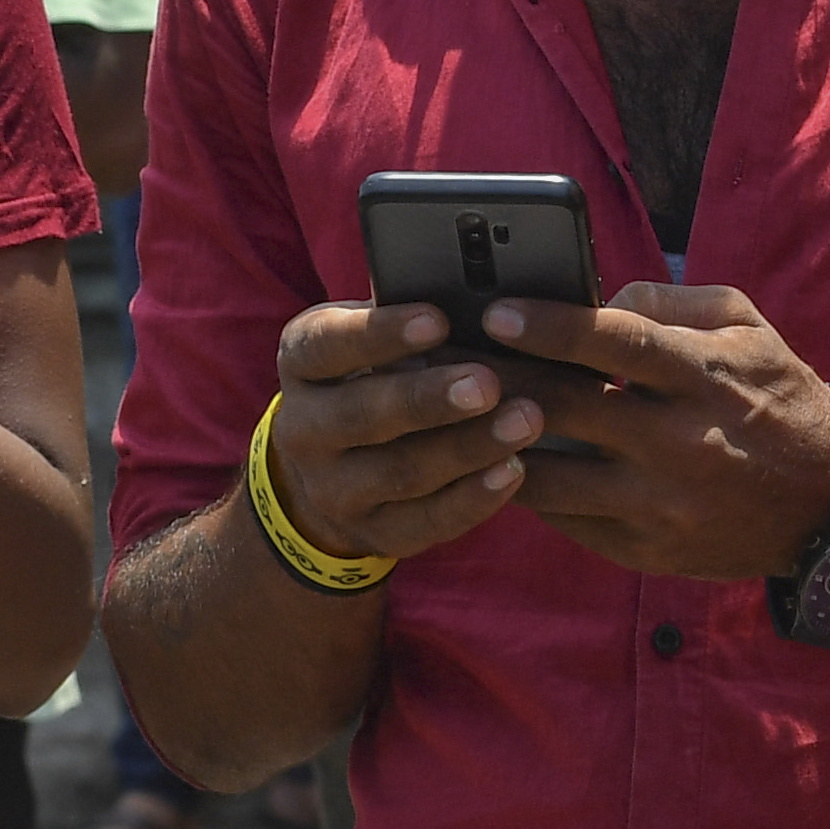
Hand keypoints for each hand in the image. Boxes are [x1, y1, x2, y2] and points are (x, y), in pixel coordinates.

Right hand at [254, 300, 571, 564]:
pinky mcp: (373, 533)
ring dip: (468, 447)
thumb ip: (414, 322)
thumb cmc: (377, 377)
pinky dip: (473, 498)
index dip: (380, 334)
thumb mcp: (375, 341)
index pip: (327, 346)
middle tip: (489, 382)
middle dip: (429, 399)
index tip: (438, 319)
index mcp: (303, 364)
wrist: (335, 469)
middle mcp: (304, 429)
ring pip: (402, 472)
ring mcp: (334, 489)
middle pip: (365, 415)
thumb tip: (487, 294)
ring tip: (526, 420)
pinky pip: (425, 521)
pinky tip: (515, 470)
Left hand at [477, 284, 829, 577]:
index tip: (495, 313)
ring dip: (494, 445)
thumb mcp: (745, 327)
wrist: (828, 503)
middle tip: (447, 361)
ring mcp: (659, 503)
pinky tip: (499, 463)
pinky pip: (564, 520)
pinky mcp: (645, 549)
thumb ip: (669, 302)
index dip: (551, 326)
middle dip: (498, 381)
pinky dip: (527, 489)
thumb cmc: (775, 395)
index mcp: (705, 376)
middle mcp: (679, 442)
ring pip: (549, 477)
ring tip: (456, 418)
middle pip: (567, 409)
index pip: (617, 344)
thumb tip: (595, 303)